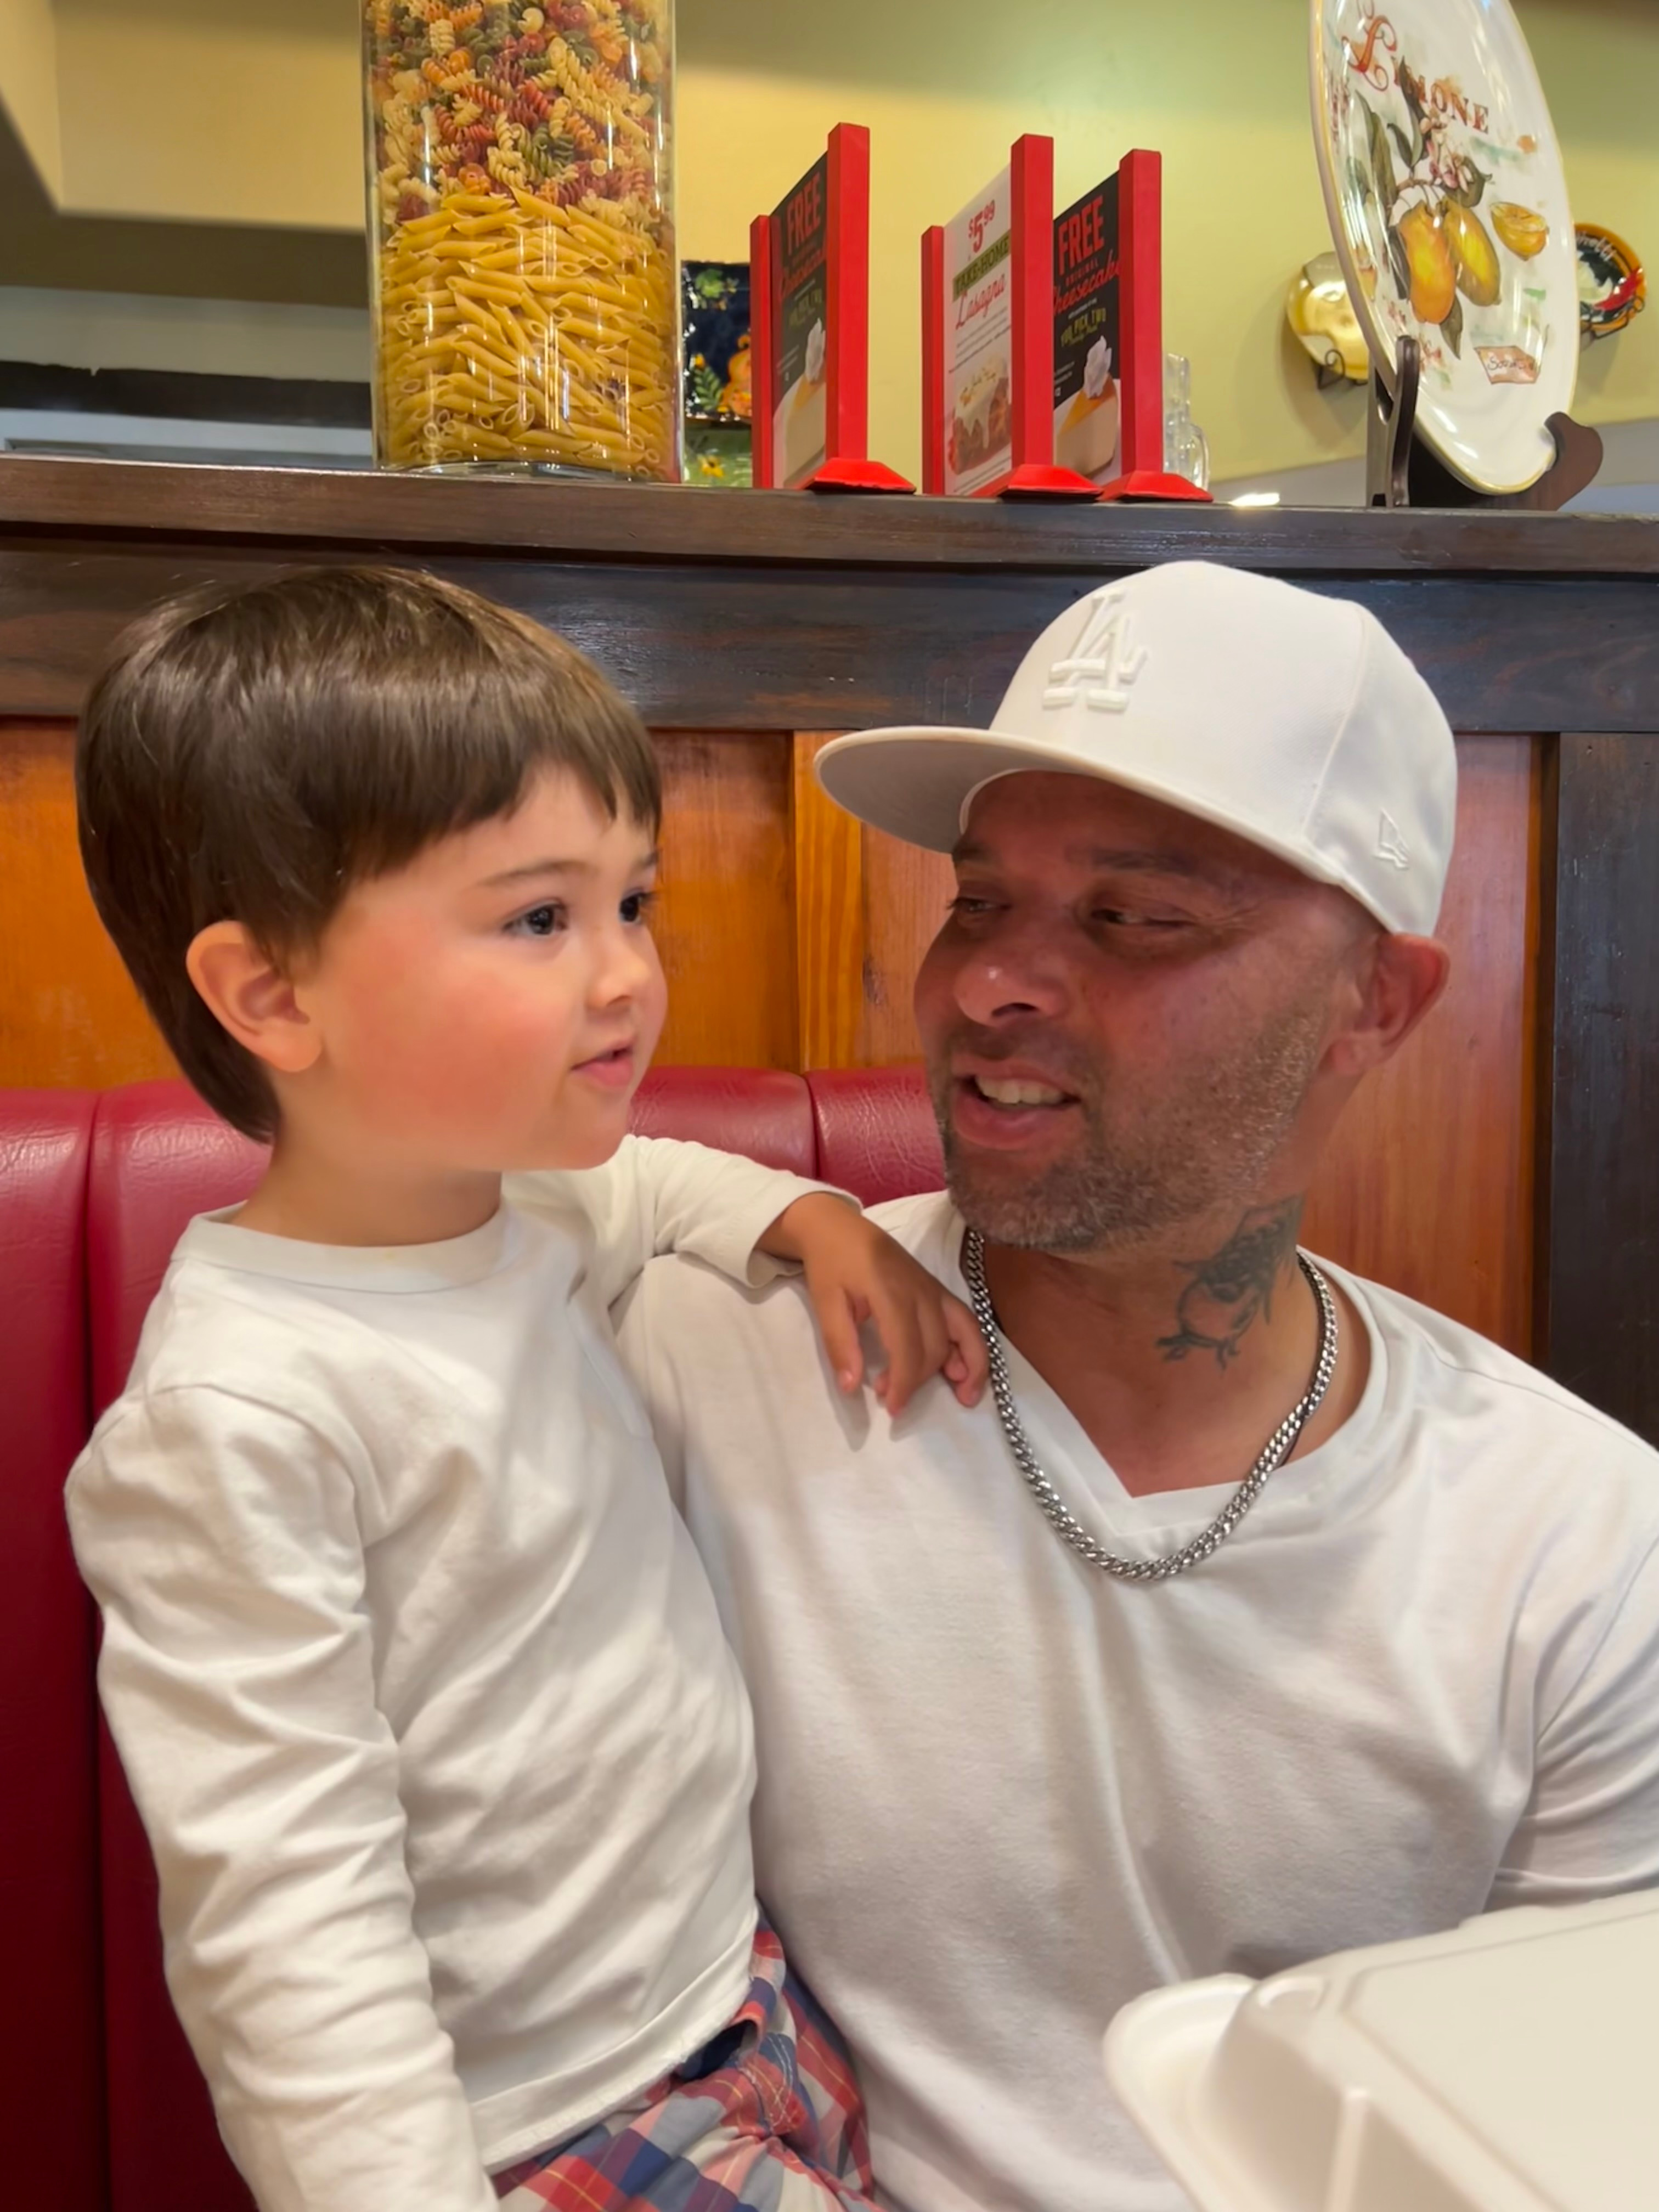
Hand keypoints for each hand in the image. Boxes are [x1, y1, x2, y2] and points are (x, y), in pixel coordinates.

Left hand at [762, 1195, 986, 1413]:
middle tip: (892, 1399)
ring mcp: (933, 1287)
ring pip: (964, 1331)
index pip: (909, 1348)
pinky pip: (965, 1319)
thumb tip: (852, 1388)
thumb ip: (840, 1344)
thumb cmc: (830, 1264)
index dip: (906, 1383)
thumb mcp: (825, 1302)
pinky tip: (966, 1370)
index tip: (893, 1408)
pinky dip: (973, 1346)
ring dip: (970, 1366)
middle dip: (920, 1379)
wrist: (838, 1226)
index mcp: (891, 1292)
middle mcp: (921, 1290)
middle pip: (935, 1345)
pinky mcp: (937, 1288)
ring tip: (965, 1397)